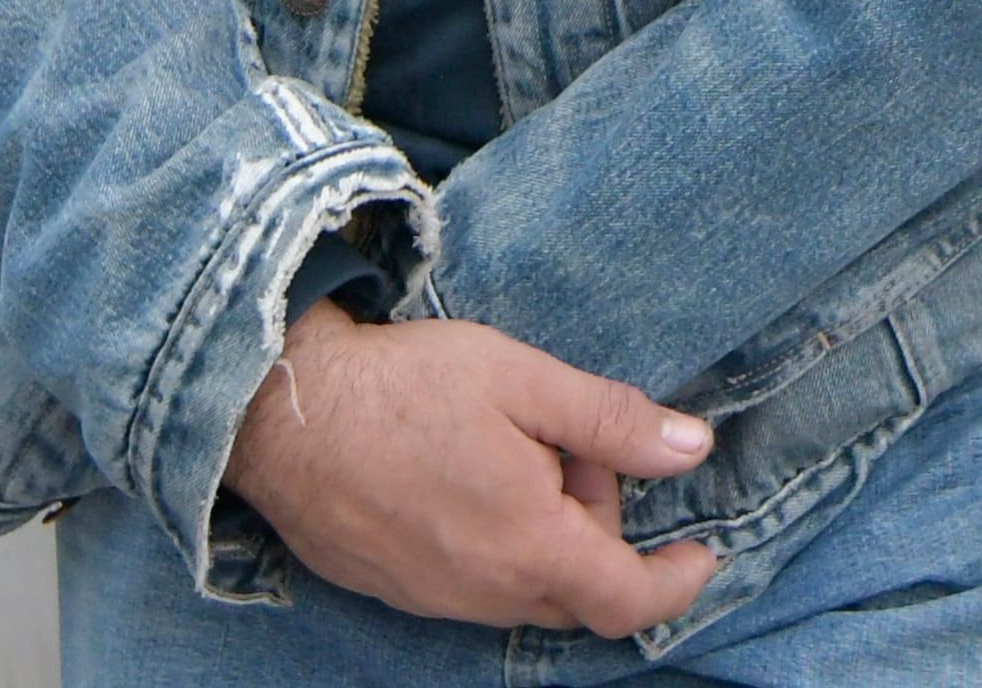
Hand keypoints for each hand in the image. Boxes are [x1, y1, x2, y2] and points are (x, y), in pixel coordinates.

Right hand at [226, 312, 720, 633]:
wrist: (281, 412)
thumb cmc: (405, 387)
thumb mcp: (525, 381)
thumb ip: (613, 421)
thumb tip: (692, 448)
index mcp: (531, 546)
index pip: (628, 600)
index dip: (677, 584)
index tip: (700, 553)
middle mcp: (484, 592)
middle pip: (578, 589)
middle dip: (597, 528)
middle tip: (567, 446)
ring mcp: (433, 599)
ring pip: (523, 589)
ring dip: (543, 535)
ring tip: (508, 450)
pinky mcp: (394, 590)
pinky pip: (471, 587)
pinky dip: (494, 545)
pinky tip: (462, 477)